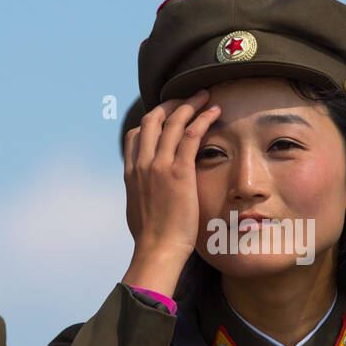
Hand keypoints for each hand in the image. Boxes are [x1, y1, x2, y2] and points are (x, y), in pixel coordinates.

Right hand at [121, 89, 220, 296]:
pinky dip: (203, 118)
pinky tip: (214, 111)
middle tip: (187, 99)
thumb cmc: (152, 238)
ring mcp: (159, 165)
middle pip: (152, 119)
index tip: (167, 116)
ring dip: (190, 103)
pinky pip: (191, 134)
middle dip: (170, 104)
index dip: (152, 120)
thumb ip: (141, 194)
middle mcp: (142, 163)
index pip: (136, 134)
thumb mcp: (138, 210)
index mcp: (131, 172)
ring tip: (204, 95)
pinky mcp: (179, 171)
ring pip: (172, 121)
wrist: (157, 249)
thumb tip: (146, 194)